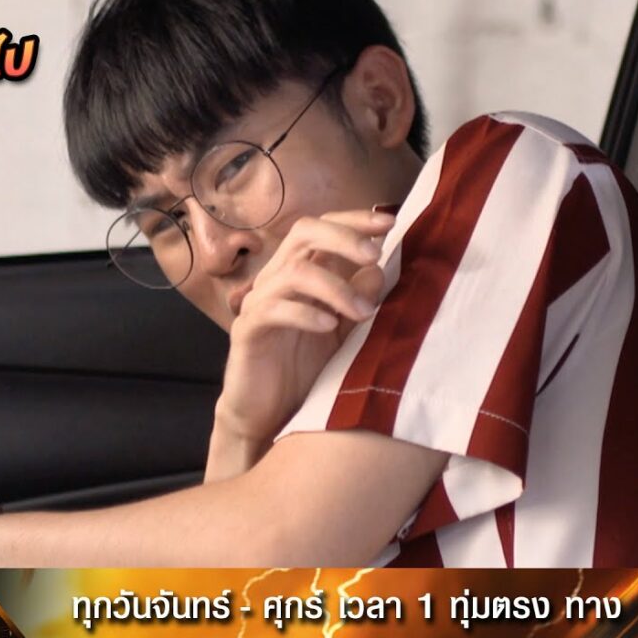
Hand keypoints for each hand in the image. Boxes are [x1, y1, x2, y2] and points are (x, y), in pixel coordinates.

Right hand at [212, 208, 392, 462]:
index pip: (324, 229)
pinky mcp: (247, 330)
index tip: (390, 222)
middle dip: (343, 237)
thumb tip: (377, 268)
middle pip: (303, 233)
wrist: (267, 416)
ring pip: (294, 272)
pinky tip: (328, 326)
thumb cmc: (305, 371)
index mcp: (302, 273)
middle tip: (374, 253)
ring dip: (335, 287)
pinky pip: (274, 309)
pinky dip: (306, 313)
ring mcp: (259, 302)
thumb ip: (358, 300)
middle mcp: (277, 279)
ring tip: (363, 312)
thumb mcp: (343, 333)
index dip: (354, 221)